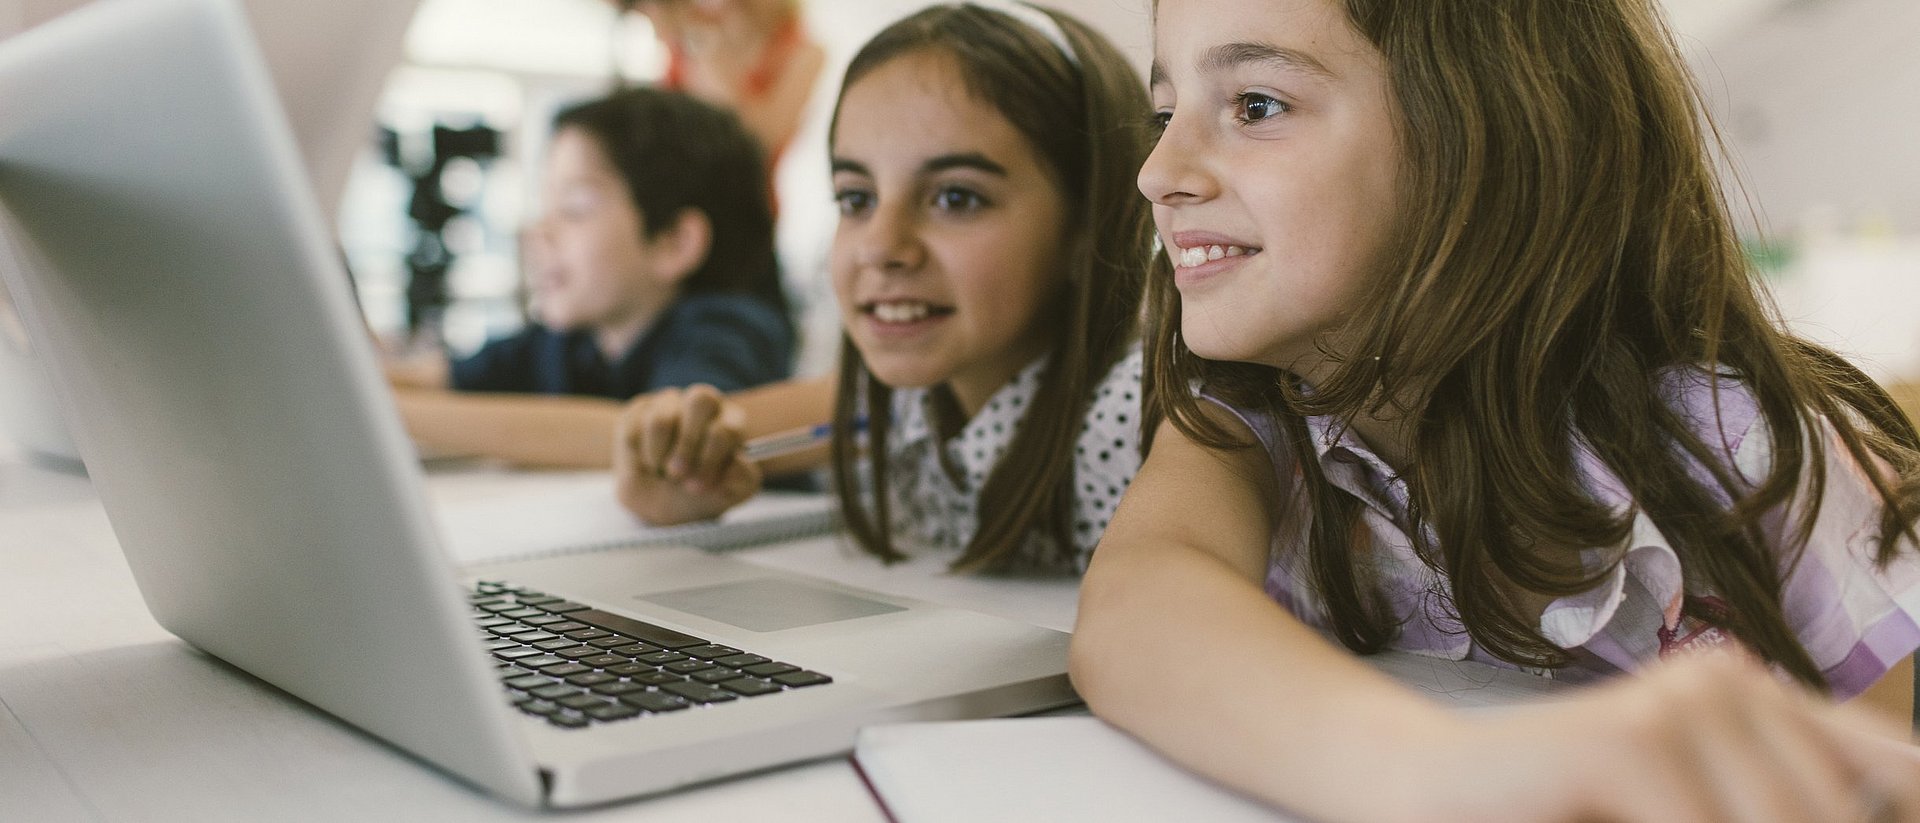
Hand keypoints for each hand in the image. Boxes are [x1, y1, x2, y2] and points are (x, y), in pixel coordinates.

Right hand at [613, 384, 761, 523]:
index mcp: (732, 424)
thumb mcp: (722, 496)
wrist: (651, 496)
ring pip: (662, 420)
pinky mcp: (642, 408)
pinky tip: (648, 464)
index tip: (699, 487)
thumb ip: (738, 482)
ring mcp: (672, 403)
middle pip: (701, 401)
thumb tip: (738, 466)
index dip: (711, 458)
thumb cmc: (695, 495)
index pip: (727, 428)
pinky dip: (639, 456)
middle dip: (687, 445)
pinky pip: (635, 428)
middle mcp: (706, 406)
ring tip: (662, 474)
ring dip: (658, 457)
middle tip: (676, 475)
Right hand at [1420, 651, 1919, 822]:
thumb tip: (1871, 815)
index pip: (1897, 768)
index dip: (1900, 813)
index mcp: (1756, 695)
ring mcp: (1680, 703)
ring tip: (1629, 820)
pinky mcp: (1631, 741)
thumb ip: (1773, 807)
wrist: (1427, 790)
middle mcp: (1730, 681)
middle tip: (1671, 822)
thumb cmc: (1562, 813)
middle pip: (1830, 814)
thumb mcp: (1693, 815)